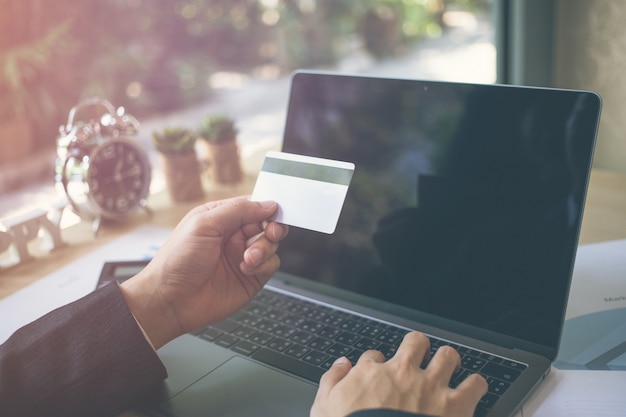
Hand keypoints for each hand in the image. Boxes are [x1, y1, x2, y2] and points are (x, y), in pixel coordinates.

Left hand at [120, 197, 287, 348]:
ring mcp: (242, 256)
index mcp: (221, 217)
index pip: (253, 206)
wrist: (171, 301)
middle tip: (270, 232)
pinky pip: (271, 265)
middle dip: (272, 227)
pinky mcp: (250, 277)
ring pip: (271, 244)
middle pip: (266, 224)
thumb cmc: (177, 261)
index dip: (266, 208)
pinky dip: (264, 265)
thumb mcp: (204, 224)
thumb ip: (238, 210)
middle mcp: (234, 236)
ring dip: (264, 248)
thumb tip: (268, 205)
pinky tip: (246, 269)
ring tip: (248, 258)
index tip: (274, 212)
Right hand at [310, 332, 486, 416]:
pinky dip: (475, 386)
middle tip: (420, 360)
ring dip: (449, 362)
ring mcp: (431, 387)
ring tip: (450, 369)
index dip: (377, 364)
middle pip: (415, 342)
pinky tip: (472, 390)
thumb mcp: (324, 409)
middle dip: (418, 348)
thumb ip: (331, 382)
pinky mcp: (455, 405)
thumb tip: (341, 365)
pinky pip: (475, 384)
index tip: (380, 374)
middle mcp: (403, 373)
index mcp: (371, 374)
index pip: (375, 356)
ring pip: (448, 356)